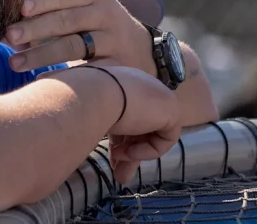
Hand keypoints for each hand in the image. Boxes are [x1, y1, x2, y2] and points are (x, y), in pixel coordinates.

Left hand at [6, 0, 154, 73]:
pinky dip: (60, 76)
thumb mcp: (84, 13)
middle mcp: (107, 15)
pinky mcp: (117, 67)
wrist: (144, 54)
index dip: (42, 0)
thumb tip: (9, 30)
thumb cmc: (98, 30)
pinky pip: (84, 71)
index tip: (21, 8)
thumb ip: (52, 16)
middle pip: (66, 20)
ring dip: (40, 54)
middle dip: (34, 28)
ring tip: (14, 63)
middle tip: (9, 36)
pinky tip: (39, 81)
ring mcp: (114, 41)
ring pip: (72, 46)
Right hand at [97, 64, 181, 182]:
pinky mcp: (172, 109)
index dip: (121, 139)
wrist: (93, 94)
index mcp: (124, 82)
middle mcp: (143, 85)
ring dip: (135, 155)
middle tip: (119, 175)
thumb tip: (97, 141)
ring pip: (152, 134)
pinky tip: (129, 152)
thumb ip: (106, 127)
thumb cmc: (85, 102)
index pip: (129, 114)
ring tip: (118, 169)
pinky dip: (148, 151)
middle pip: (142, 126)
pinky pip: (165, 138)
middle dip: (130, 153)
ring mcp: (160, 95)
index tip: (112, 157)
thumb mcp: (95, 116)